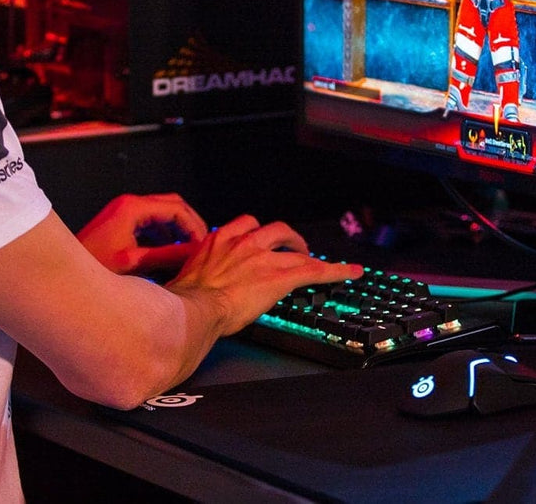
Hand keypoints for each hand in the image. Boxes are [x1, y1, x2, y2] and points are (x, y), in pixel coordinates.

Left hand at [76, 193, 209, 274]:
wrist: (63, 272)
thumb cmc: (91, 264)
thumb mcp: (135, 262)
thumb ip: (168, 256)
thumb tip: (194, 254)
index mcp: (133, 207)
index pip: (176, 208)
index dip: (194, 226)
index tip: (203, 243)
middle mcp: (129, 205)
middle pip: (172, 205)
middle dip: (189, 225)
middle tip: (202, 244)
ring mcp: (125, 212)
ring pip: (163, 214)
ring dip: (178, 230)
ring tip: (188, 249)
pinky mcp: (122, 222)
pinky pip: (152, 223)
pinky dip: (165, 234)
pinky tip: (169, 252)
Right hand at [165, 215, 362, 335]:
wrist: (193, 308)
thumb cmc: (184, 299)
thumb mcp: (187, 276)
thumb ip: (201, 272)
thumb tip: (199, 285)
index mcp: (219, 240)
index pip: (246, 226)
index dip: (258, 233)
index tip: (262, 240)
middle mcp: (243, 242)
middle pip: (274, 230)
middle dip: (287, 238)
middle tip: (294, 249)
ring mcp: (264, 258)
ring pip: (296, 249)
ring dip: (308, 254)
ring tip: (316, 262)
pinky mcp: (280, 276)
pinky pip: (314, 270)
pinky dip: (336, 270)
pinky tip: (350, 272)